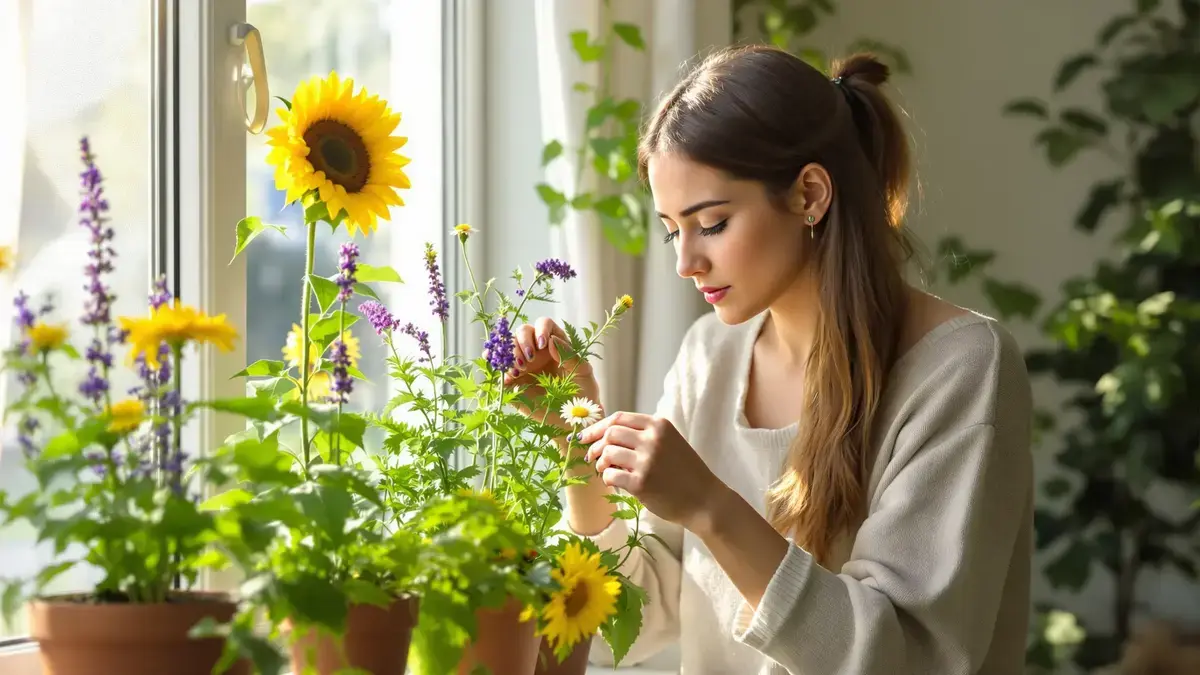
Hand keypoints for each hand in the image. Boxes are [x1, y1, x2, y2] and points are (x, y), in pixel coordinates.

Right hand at [504, 317, 600, 429]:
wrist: (572, 421)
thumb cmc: (583, 394)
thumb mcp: (583, 373)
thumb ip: (570, 355)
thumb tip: (551, 340)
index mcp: (555, 344)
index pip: (544, 325)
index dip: (541, 329)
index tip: (542, 344)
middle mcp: (537, 350)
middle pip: (522, 331)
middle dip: (522, 342)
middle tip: (528, 361)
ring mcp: (523, 365)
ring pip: (508, 346)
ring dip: (510, 354)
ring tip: (518, 371)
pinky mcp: (512, 381)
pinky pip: (498, 368)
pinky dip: (495, 364)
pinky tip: (501, 370)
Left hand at [577, 411, 725, 529]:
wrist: (704, 500)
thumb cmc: (686, 472)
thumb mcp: (670, 442)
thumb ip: (644, 435)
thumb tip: (605, 435)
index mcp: (659, 425)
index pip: (619, 418)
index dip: (598, 426)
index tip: (586, 436)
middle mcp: (653, 439)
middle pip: (610, 433)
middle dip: (595, 444)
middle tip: (591, 456)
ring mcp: (647, 461)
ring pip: (607, 453)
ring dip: (600, 462)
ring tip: (604, 470)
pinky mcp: (641, 483)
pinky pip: (610, 475)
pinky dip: (607, 478)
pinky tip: (613, 482)